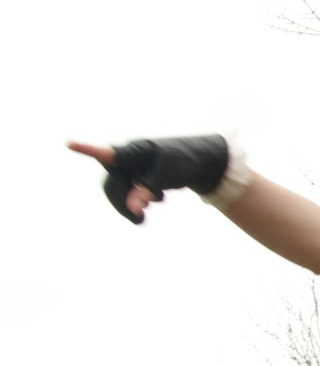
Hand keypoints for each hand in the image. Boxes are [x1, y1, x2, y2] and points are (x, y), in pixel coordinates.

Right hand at [67, 135, 229, 223]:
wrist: (204, 161)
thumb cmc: (186, 161)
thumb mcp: (168, 175)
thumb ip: (148, 190)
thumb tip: (133, 207)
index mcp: (135, 151)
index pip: (108, 153)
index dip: (87, 149)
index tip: (69, 143)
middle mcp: (131, 157)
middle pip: (113, 183)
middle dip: (121, 203)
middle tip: (139, 221)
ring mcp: (136, 166)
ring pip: (122, 190)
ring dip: (129, 205)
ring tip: (143, 218)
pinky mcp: (142, 175)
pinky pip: (132, 190)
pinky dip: (139, 199)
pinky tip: (157, 200)